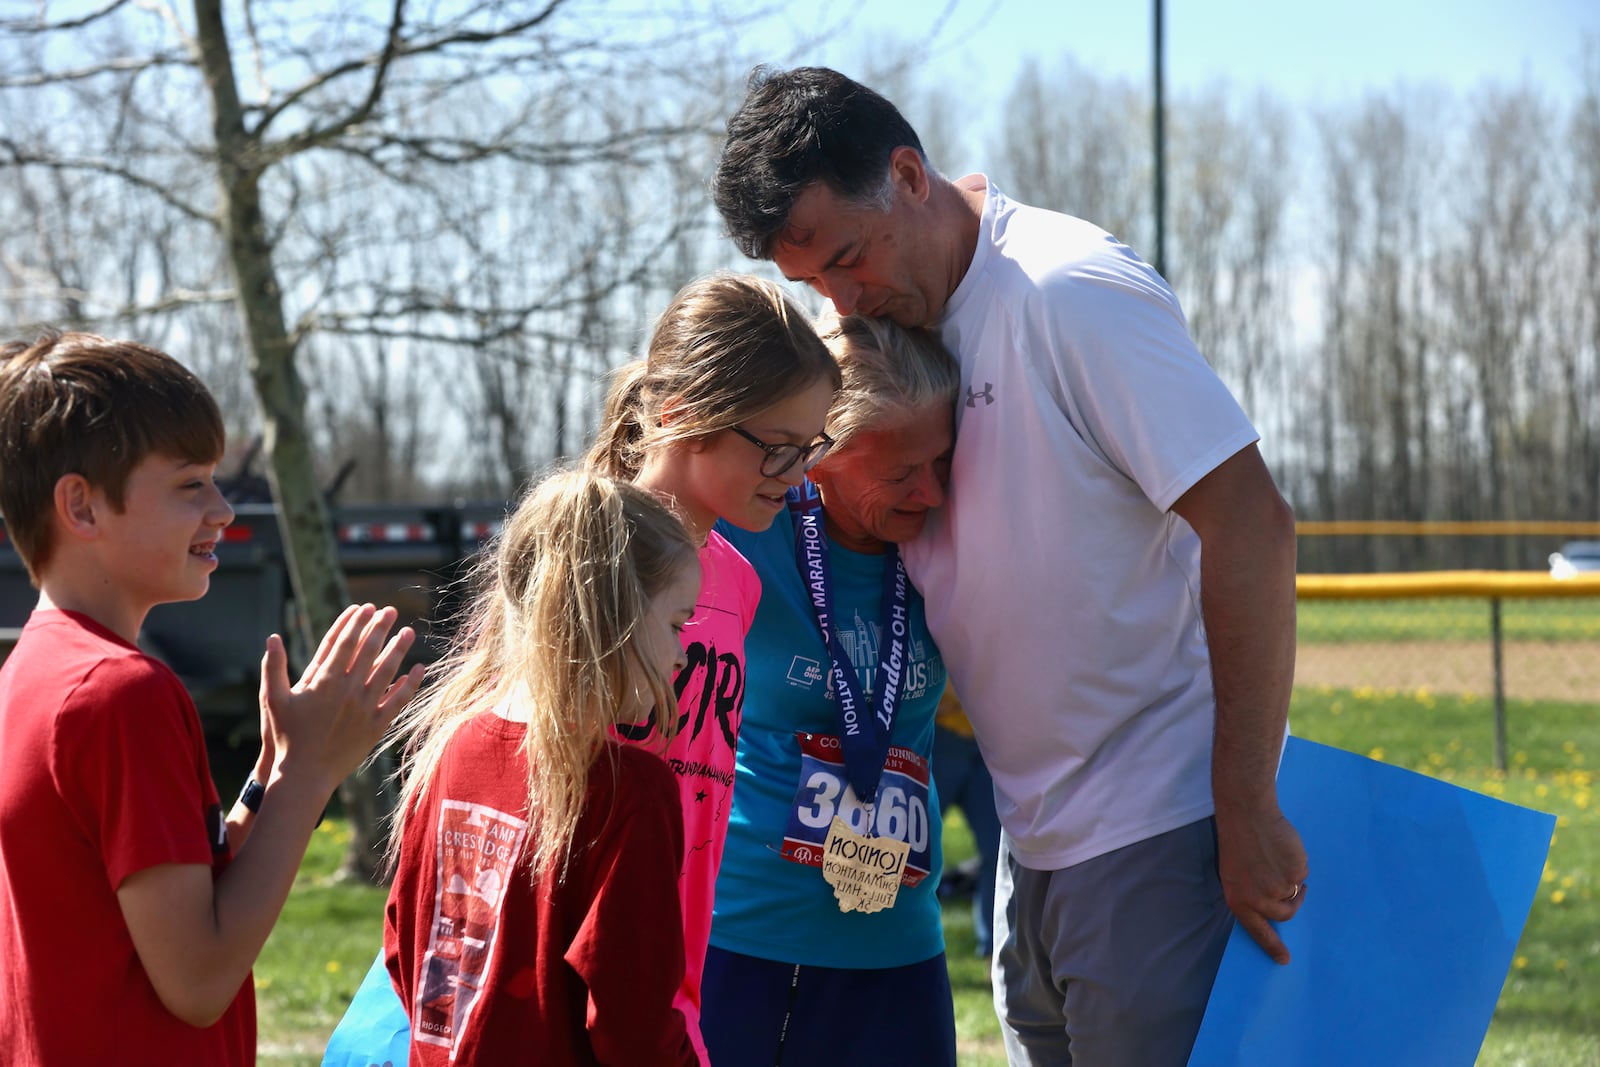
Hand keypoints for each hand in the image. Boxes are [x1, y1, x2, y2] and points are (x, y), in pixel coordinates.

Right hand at [258, 604, 424, 793]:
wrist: (305, 774)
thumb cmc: (286, 736)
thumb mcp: (272, 699)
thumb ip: (273, 667)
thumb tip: (272, 637)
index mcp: (323, 682)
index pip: (344, 643)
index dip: (356, 623)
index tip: (366, 607)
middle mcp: (347, 691)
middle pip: (369, 651)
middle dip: (380, 627)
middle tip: (390, 611)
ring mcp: (365, 708)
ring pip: (387, 671)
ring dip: (399, 649)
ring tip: (409, 631)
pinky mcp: (377, 726)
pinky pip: (398, 700)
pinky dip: (411, 684)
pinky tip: (419, 669)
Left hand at [1215, 803, 1307, 964]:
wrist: (1247, 815)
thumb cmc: (1238, 842)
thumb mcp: (1235, 874)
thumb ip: (1251, 894)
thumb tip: (1272, 910)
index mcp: (1239, 900)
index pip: (1258, 932)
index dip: (1272, 947)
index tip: (1285, 960)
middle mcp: (1259, 900)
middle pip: (1285, 914)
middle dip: (1292, 904)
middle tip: (1294, 889)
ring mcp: (1279, 888)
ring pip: (1295, 893)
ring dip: (1293, 880)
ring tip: (1279, 859)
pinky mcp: (1295, 874)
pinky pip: (1303, 874)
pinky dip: (1297, 863)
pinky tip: (1283, 848)